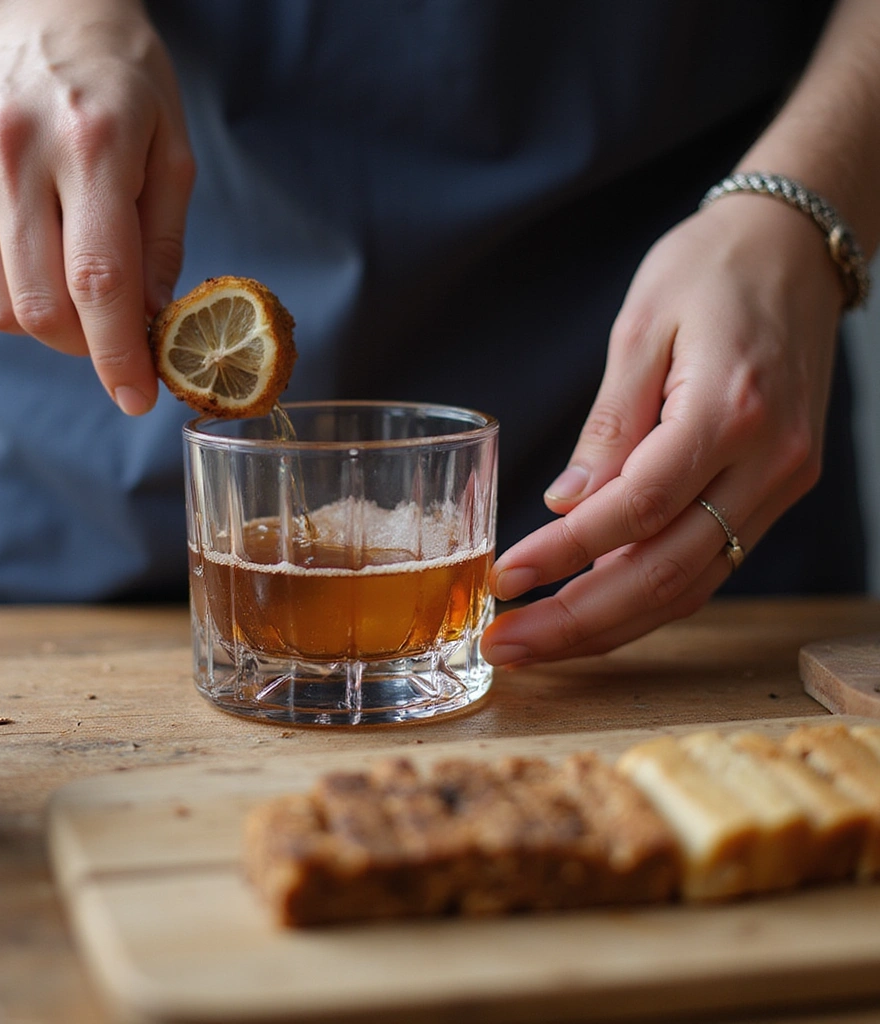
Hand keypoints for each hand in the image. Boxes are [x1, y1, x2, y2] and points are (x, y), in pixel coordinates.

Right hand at [0, 0, 194, 413]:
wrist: (42, 16)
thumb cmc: (121, 89)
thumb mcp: (173, 156)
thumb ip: (163, 246)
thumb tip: (150, 328)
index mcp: (91, 142)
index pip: (99, 281)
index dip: (117, 355)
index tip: (136, 399)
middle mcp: (11, 149)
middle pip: (41, 306)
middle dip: (84, 343)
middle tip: (109, 330)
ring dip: (43, 318)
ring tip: (69, 274)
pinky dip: (2, 287)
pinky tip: (27, 246)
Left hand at [481, 194, 844, 663]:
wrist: (796, 246)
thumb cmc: (711, 270)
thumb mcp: (641, 326)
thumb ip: (609, 426)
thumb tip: (566, 507)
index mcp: (730, 412)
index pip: (637, 509)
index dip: (566, 554)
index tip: (505, 578)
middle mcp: (768, 463)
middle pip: (666, 572)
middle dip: (578, 620)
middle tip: (506, 644)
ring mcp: (780, 484)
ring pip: (690, 585)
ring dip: (608, 625)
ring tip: (536, 643)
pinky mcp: (775, 490)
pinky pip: (708, 564)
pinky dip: (646, 597)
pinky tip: (591, 611)